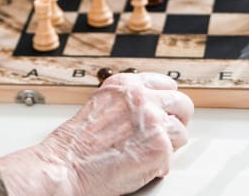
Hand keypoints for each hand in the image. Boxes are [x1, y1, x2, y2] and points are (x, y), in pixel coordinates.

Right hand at [0, 72, 192, 195]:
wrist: (65, 165)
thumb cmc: (77, 144)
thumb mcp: (101, 104)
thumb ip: (127, 102)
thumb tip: (149, 108)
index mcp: (127, 84)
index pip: (166, 84)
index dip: (166, 102)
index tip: (164, 111)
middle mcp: (142, 97)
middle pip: (182, 103)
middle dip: (176, 120)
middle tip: (165, 134)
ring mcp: (153, 120)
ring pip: (181, 131)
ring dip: (168, 144)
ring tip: (147, 153)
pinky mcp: (160, 146)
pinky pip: (173, 156)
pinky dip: (160, 164)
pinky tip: (142, 165)